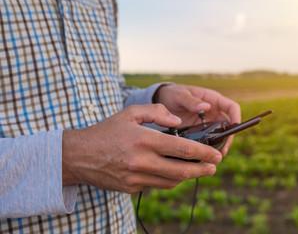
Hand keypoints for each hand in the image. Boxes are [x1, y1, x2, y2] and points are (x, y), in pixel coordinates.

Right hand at [62, 104, 221, 192]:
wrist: (78, 155)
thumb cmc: (106, 131)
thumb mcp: (130, 113)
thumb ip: (157, 112)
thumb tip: (178, 122)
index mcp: (144, 140)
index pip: (182, 148)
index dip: (203, 152)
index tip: (216, 154)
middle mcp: (142, 161)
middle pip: (182, 170)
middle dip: (202, 169)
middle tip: (214, 167)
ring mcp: (136, 178)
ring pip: (171, 181)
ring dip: (187, 176)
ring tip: (198, 169)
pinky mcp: (132, 188)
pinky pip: (157, 186)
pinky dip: (170, 180)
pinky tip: (175, 173)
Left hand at [154, 84, 240, 154]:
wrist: (162, 100)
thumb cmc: (173, 93)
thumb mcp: (180, 95)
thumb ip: (191, 101)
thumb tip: (206, 107)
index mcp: (212, 100)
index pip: (231, 107)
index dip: (236, 117)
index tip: (235, 128)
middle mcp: (213, 112)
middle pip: (228, 126)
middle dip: (228, 138)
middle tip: (222, 151)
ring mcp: (207, 123)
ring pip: (220, 135)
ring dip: (220, 146)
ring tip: (214, 157)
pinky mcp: (200, 131)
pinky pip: (208, 140)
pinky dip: (208, 148)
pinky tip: (203, 156)